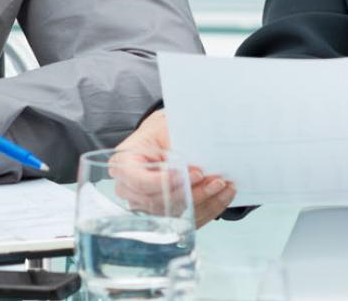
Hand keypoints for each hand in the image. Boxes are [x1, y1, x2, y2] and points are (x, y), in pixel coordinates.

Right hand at [114, 110, 234, 225]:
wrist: (162, 139)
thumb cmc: (160, 132)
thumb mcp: (164, 128)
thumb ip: (173, 143)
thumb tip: (194, 158)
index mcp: (123, 166)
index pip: (140, 182)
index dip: (165, 181)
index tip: (190, 173)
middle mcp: (130, 191)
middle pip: (159, 202)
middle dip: (190, 192)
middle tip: (213, 180)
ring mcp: (146, 206)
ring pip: (176, 213)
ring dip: (204, 201)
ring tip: (222, 185)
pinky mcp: (165, 215)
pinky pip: (187, 219)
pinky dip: (209, 208)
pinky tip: (224, 195)